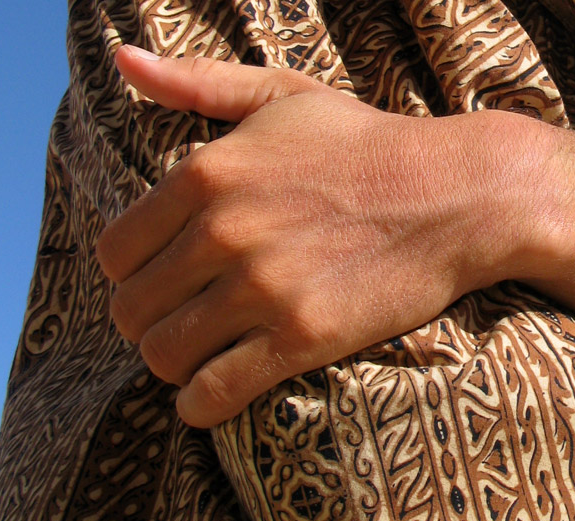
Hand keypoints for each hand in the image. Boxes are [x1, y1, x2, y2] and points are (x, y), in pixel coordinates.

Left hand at [96, 45, 534, 426]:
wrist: (459, 192)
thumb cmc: (368, 145)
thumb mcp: (281, 96)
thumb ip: (197, 81)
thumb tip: (123, 59)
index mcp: (205, 174)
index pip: (115, 253)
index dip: (129, 277)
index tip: (158, 283)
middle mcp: (223, 231)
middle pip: (130, 310)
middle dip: (146, 325)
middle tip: (178, 325)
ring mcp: (262, 287)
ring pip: (163, 355)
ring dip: (170, 367)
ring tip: (196, 359)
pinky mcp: (303, 336)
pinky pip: (215, 392)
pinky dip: (199, 407)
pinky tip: (207, 401)